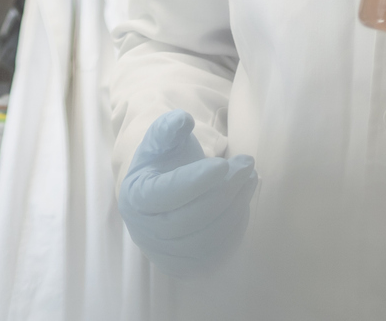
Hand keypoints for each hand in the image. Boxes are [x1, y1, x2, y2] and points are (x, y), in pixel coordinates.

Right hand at [117, 110, 257, 273]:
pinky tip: (243, 202)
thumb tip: (182, 119)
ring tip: (250, 178)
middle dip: (224, 191)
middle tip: (247, 165)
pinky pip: (217, 254)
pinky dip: (235, 228)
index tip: (222, 163)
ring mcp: (166, 254)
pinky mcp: (187, 266)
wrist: (160, 198)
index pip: (165, 194)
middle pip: (190, 218)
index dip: (194, 180)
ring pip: (207, 238)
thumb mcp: (160, 142)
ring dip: (235, 208)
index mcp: (135, 197)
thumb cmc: (163, 164)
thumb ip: (168, 129)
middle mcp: (145, 232)